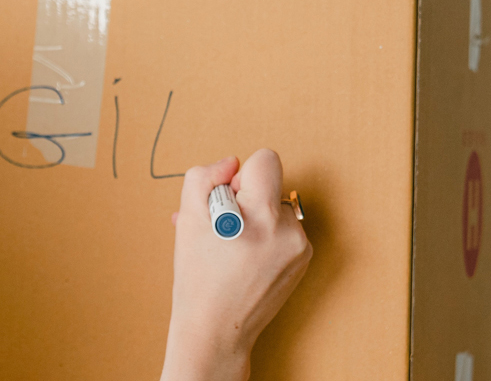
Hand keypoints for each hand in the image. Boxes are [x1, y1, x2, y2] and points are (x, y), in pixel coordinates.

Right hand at [160, 149, 312, 380]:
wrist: (214, 329)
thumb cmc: (198, 276)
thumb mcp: (189, 219)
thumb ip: (205, 177)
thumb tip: (232, 163)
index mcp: (262, 215)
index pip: (265, 160)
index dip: (239, 176)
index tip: (226, 202)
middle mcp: (289, 229)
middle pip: (270, 185)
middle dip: (246, 199)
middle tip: (224, 230)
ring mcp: (300, 248)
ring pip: (276, 209)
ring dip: (256, 220)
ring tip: (233, 249)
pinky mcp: (302, 262)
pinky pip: (284, 232)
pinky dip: (266, 238)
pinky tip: (246, 260)